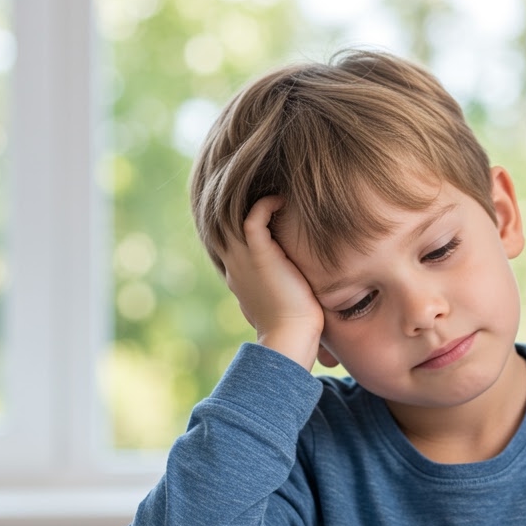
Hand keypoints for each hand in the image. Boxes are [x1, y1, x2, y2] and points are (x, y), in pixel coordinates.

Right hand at [214, 196, 323, 368]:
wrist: (290, 338)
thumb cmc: (294, 326)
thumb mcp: (282, 301)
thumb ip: (281, 287)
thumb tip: (298, 286)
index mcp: (237, 274)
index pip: (232, 238)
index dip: (244, 220)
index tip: (267, 209)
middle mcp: (233, 263)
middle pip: (227, 220)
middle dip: (242, 201)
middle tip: (267, 187)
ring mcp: (242, 258)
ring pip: (234, 214)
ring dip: (255, 198)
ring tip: (277, 190)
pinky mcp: (257, 255)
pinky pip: (253, 217)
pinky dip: (267, 204)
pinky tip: (283, 201)